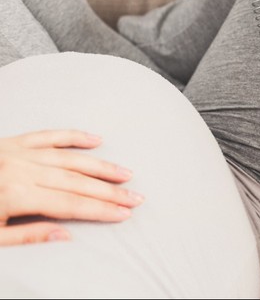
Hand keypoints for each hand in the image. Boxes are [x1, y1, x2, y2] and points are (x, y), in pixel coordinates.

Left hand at [0, 130, 142, 245]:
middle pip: (76, 181)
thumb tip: (64, 236)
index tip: (123, 213)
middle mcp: (19, 169)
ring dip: (100, 166)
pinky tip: (95, 140)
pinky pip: (48, 135)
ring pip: (69, 158)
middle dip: (110, 191)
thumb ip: (25, 237)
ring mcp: (17, 152)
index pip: (69, 204)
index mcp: (14, 194)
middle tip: (135, 197)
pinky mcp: (12, 142)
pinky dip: (74, 136)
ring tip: (124, 174)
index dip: (100, 210)